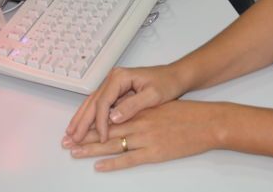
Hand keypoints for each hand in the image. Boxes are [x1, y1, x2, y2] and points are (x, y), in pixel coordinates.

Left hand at [62, 99, 221, 170]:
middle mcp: (138, 122)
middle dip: (83, 135)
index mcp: (139, 110)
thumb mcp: (159, 106)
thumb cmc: (186, 114)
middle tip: (65, 141)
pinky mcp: (154, 153)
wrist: (207, 122)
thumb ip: (139, 110)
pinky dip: (112, 163)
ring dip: (91, 148)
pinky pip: (129, 159)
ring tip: (74, 152)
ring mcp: (146, 138)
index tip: (74, 126)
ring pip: (112, 143)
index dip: (89, 121)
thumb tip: (121, 114)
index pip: (108, 115)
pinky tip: (99, 166)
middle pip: (104, 130)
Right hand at [64, 64, 185, 144]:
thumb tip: (113, 118)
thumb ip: (133, 106)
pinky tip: (83, 126)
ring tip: (70, 134)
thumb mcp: (153, 95)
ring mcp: (112, 84)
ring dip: (81, 119)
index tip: (102, 138)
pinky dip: (89, 116)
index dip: (100, 122)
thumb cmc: (167, 83)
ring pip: (92, 103)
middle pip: (93, 102)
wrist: (175, 76)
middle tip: (72, 138)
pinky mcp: (115, 91)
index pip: (103, 102)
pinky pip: (99, 105)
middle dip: (82, 121)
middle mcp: (113, 78)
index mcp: (120, 77)